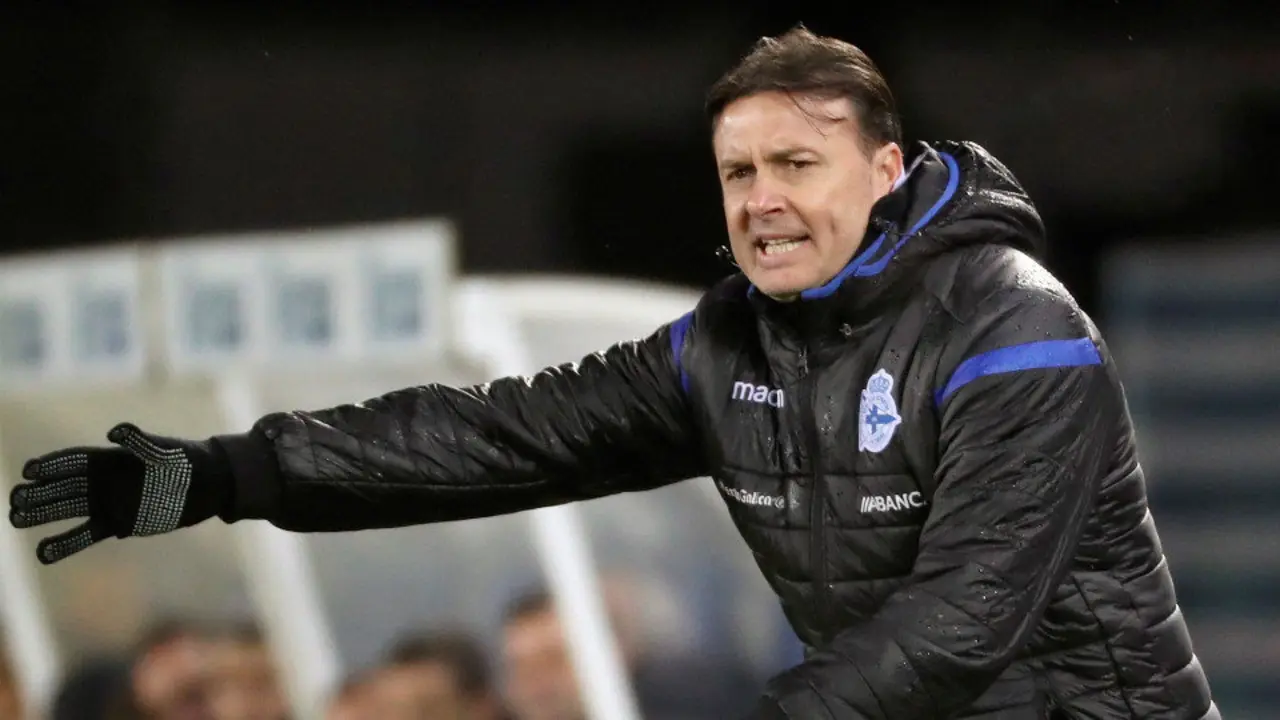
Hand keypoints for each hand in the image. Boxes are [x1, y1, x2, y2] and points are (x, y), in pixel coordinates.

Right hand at [9, 423, 231, 564]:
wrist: (206, 485)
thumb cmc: (185, 461)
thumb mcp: (164, 450)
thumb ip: (139, 440)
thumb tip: (113, 432)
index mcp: (110, 458)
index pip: (73, 461)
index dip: (51, 464)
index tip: (30, 471)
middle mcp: (102, 480)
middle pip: (62, 485)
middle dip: (38, 492)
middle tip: (15, 500)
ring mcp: (107, 503)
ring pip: (66, 509)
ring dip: (42, 514)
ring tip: (15, 519)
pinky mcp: (116, 524)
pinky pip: (85, 534)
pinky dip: (65, 543)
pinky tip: (42, 552)